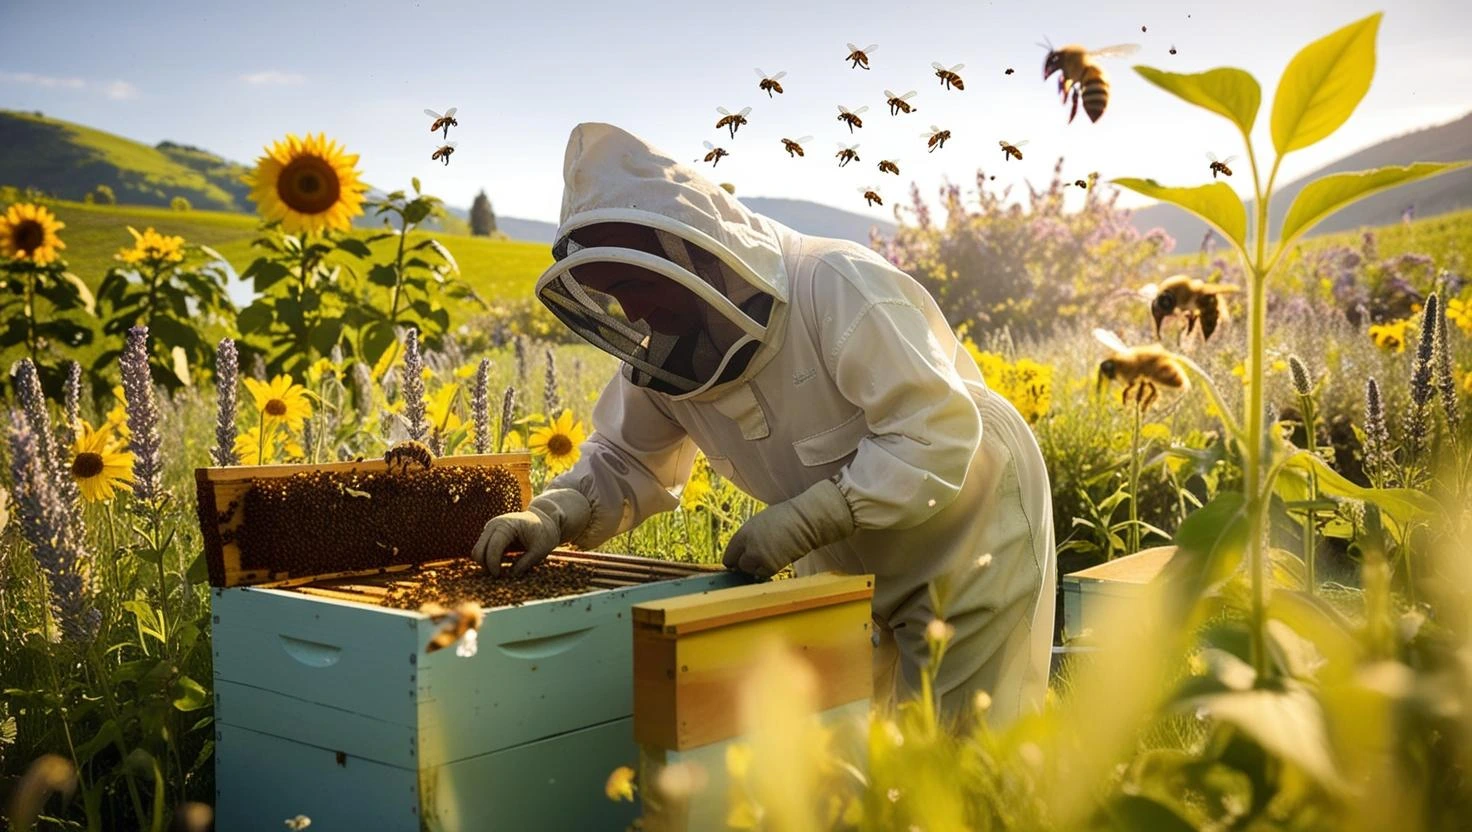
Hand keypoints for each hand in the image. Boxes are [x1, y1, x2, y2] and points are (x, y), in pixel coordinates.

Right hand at [471, 489, 591, 577]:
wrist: (544, 521)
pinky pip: (482, 551)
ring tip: (501, 572)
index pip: (493, 547)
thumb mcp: (539, 551)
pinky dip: (488, 560)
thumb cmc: (544, 534)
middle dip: (486, 566)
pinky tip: (501, 566)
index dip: (494, 565)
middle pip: (478, 551)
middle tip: (499, 577)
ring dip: (486, 564)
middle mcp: (494, 525)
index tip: (500, 577)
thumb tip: (510, 576)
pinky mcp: (490, 535)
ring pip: (478, 552)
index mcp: (506, 525)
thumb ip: (525, 564)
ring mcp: (490, 529)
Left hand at [723, 478, 855, 579]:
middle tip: (758, 559)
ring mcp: (758, 556)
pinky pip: (763, 574)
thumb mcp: (759, 523)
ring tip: (770, 556)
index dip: (735, 559)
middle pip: (738, 566)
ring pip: (750, 571)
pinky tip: (777, 559)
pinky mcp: (771, 566)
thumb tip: (742, 554)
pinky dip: (768, 570)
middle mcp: (748, 545)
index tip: (739, 562)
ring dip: (757, 568)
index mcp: (743, 532)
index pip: (729, 555)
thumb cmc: (785, 519)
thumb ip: (748, 538)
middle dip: (745, 565)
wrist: (804, 521)